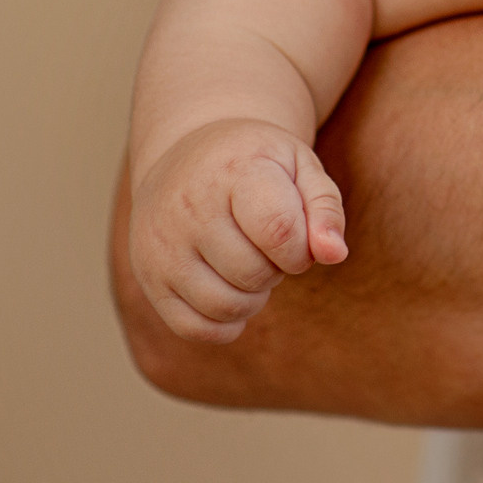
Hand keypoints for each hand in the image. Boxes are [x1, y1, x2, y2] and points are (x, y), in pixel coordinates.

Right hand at [128, 117, 347, 342]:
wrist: (188, 154)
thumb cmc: (257, 164)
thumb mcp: (301, 166)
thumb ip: (325, 209)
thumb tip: (334, 255)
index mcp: (234, 172)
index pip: (279, 232)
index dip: (301, 249)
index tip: (299, 238)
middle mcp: (188, 208)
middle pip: (253, 273)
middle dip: (277, 269)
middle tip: (270, 246)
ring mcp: (161, 246)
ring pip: (224, 305)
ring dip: (253, 298)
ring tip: (251, 264)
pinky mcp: (148, 277)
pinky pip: (193, 328)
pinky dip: (224, 324)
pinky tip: (231, 291)